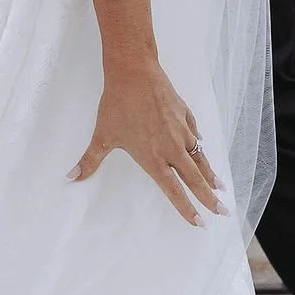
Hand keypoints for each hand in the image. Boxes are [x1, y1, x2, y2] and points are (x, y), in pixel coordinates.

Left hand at [72, 60, 222, 223]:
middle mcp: (171, 148)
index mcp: (153, 158)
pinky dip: (199, 145)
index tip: (199, 222)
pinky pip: (195, 134)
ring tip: (220, 188)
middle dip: (210, 198)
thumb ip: (90, 161)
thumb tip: (71, 178)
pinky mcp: (185, 114)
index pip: (174, 190)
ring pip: (200, 158)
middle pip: (195, 179)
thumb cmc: (117, 104)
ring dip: (210, 174)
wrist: (134, 72)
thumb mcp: (102, 136)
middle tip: (223, 212)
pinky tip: (202, 148)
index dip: (187, 208)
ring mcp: (181, 130)